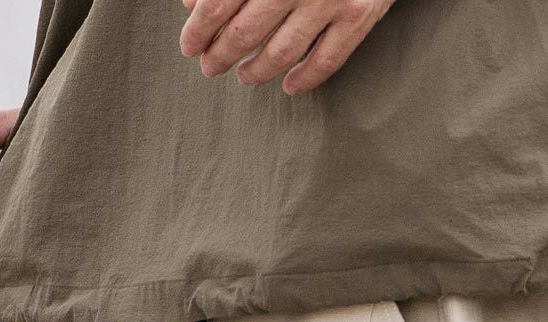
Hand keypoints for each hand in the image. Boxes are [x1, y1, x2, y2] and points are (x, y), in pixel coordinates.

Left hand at [180, 0, 397, 95]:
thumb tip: (193, 2)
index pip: (220, 1)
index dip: (199, 29)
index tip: (189, 46)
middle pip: (246, 32)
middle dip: (221, 55)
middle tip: (210, 67)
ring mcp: (329, 0)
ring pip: (282, 52)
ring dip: (256, 71)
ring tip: (244, 76)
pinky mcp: (358, 16)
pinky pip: (327, 60)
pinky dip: (305, 79)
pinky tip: (289, 86)